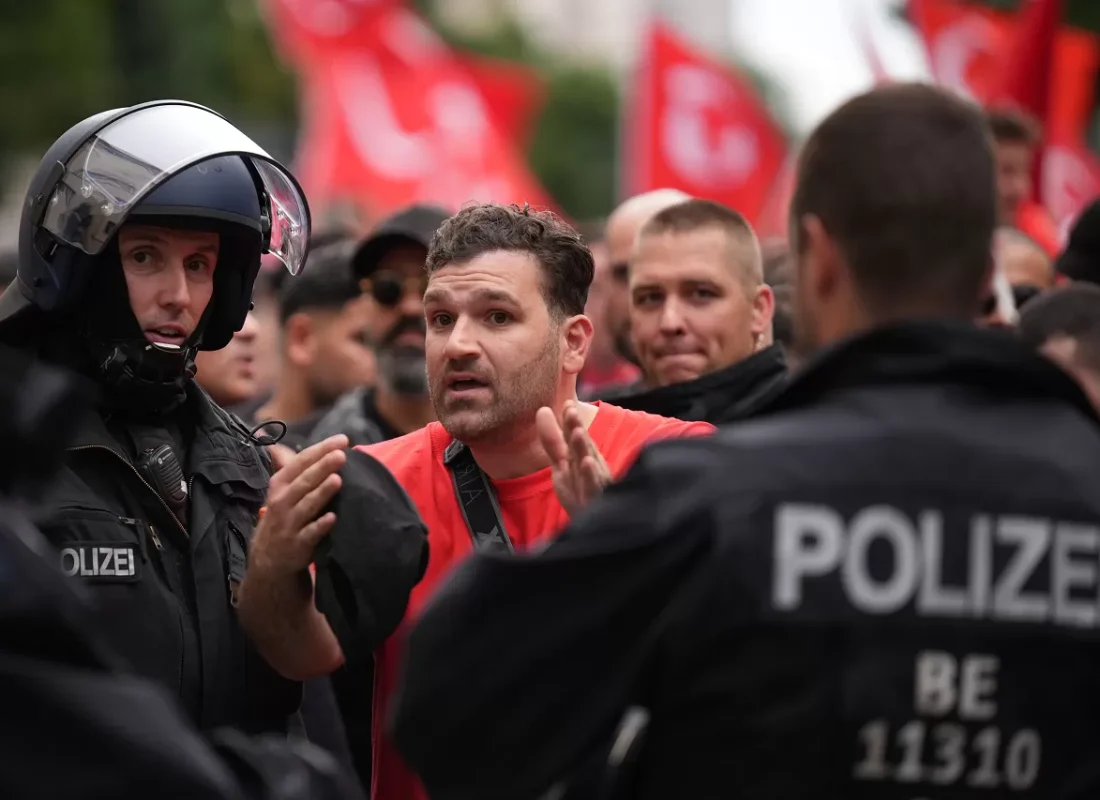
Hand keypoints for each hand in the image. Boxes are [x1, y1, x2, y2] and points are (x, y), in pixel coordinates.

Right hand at [251, 435, 348, 576]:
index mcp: (280, 485)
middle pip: (304, 481)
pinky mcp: (298, 544)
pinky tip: (333, 517)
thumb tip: (293, 444)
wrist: (268, 560)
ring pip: (306, 505)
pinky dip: (320, 525)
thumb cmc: (282, 517)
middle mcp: (282, 502)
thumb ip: (293, 468)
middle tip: (341, 454)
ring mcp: (289, 524)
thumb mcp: (280, 491)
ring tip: (338, 479)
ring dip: (321, 492)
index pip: (300, 462)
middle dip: (322, 467)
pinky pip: (310, 534)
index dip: (320, 450)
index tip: (341, 439)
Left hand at [536, 400, 610, 515]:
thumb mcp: (562, 464)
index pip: (575, 435)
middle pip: (582, 444)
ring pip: (589, 462)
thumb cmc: (581, 491)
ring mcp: (595, 481)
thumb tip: (542, 410)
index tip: (567, 403)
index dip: (570, 420)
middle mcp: (591, 465)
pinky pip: (594, 486)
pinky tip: (587, 463)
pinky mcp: (597, 498)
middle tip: (570, 410)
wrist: (596, 525)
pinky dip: (591, 475)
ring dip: (584, 447)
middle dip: (577, 428)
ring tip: (577, 432)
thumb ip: (552, 440)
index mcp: (582, 455)